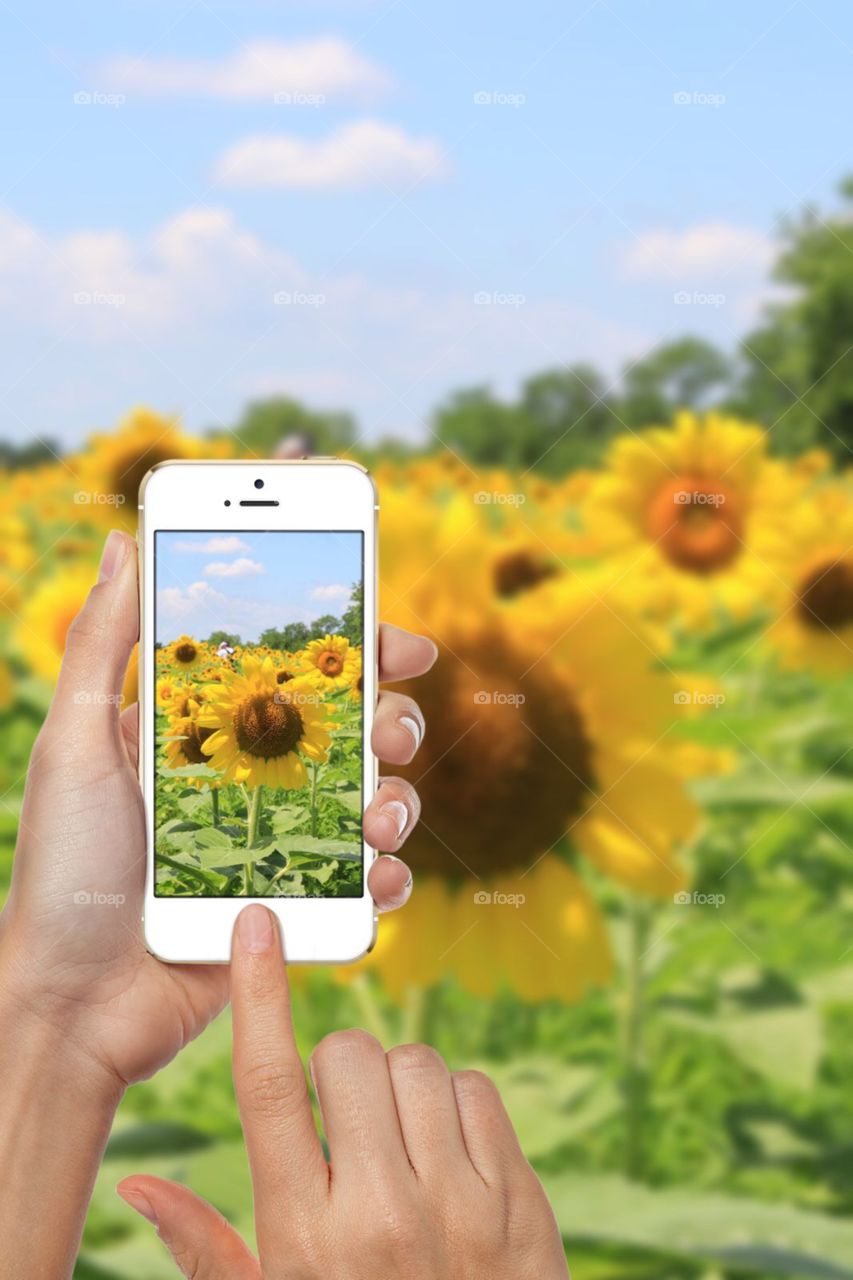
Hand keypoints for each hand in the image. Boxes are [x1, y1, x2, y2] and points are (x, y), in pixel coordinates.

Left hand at [0, 529, 434, 1090]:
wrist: (75, 1004)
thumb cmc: (65, 870)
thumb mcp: (72, 744)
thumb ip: (99, 643)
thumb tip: (121, 540)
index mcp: (210, 731)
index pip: (294, 668)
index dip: (353, 643)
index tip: (393, 632)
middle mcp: (258, 779)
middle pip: (356, 727)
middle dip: (393, 718)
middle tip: (389, 729)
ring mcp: (286, 842)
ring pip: (378, 797)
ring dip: (398, 796)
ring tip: (377, 815)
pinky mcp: (303, 905)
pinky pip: (372, 881)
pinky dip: (389, 875)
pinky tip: (375, 877)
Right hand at [118, 905, 569, 1279]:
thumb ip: (204, 1247)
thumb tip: (136, 1180)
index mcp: (304, 1237)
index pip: (268, 1088)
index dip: (259, 997)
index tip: (256, 925)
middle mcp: (381, 1212)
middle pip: (349, 1055)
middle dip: (340, 1067)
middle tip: (346, 1123)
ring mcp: (459, 1204)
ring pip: (418, 1063)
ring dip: (399, 1085)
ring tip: (398, 1145)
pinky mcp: (519, 1199)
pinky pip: (478, 1090)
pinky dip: (456, 1104)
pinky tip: (447, 1156)